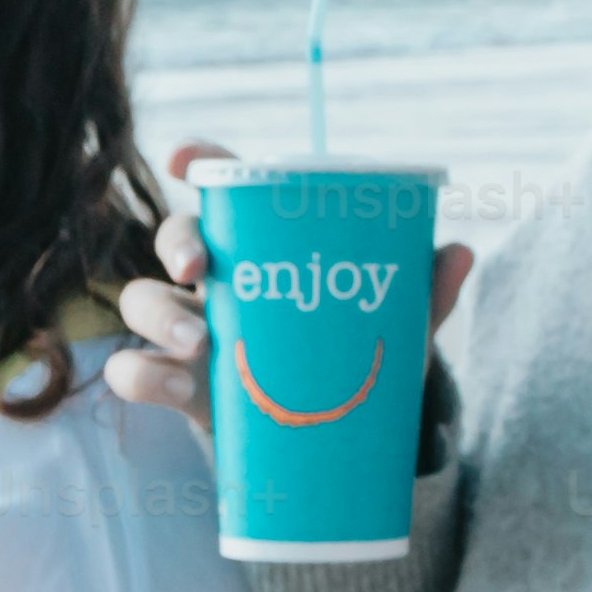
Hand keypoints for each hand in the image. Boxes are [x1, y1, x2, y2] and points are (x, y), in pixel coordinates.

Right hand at [103, 134, 474, 420]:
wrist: (331, 435)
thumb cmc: (352, 356)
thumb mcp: (391, 325)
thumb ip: (421, 291)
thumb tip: (460, 251)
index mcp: (260, 244)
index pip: (219, 185)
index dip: (195, 158)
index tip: (182, 157)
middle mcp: (213, 279)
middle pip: (175, 236)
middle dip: (178, 242)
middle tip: (202, 268)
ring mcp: (185, 330)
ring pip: (140, 300)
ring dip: (161, 315)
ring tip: (203, 344)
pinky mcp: (175, 384)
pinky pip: (132, 372)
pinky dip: (143, 376)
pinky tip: (176, 390)